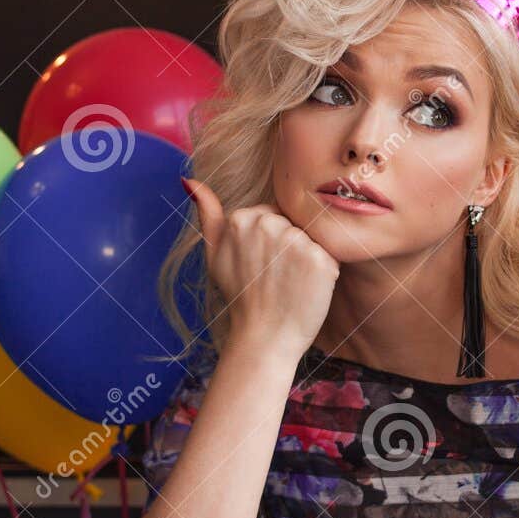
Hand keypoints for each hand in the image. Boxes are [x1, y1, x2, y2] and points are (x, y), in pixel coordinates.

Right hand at [182, 177, 338, 355]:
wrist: (263, 338)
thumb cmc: (240, 296)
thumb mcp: (214, 253)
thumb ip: (207, 214)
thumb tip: (188, 179)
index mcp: (242, 217)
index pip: (275, 214)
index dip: (274, 242)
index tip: (264, 266)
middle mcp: (268, 223)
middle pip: (295, 223)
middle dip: (292, 247)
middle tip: (278, 277)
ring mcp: (294, 240)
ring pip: (313, 238)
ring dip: (309, 259)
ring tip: (292, 284)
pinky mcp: (320, 258)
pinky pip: (331, 255)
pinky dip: (324, 274)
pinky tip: (307, 290)